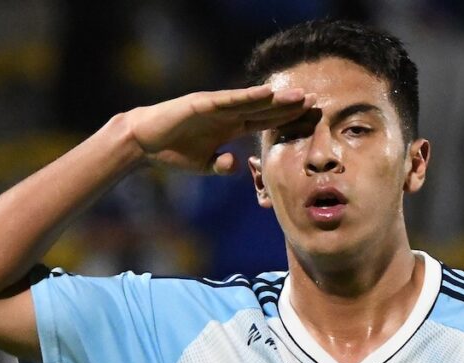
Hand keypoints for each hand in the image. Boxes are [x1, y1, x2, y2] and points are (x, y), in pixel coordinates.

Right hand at [126, 85, 311, 174]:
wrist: (145, 143)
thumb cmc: (173, 151)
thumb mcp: (204, 165)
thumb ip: (221, 166)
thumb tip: (236, 166)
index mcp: (231, 128)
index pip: (266, 123)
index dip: (289, 121)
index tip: (312, 120)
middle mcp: (228, 114)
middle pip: (266, 110)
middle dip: (291, 108)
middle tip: (318, 104)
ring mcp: (217, 106)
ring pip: (253, 102)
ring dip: (277, 99)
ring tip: (301, 96)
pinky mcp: (203, 103)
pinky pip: (230, 100)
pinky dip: (248, 96)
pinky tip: (267, 93)